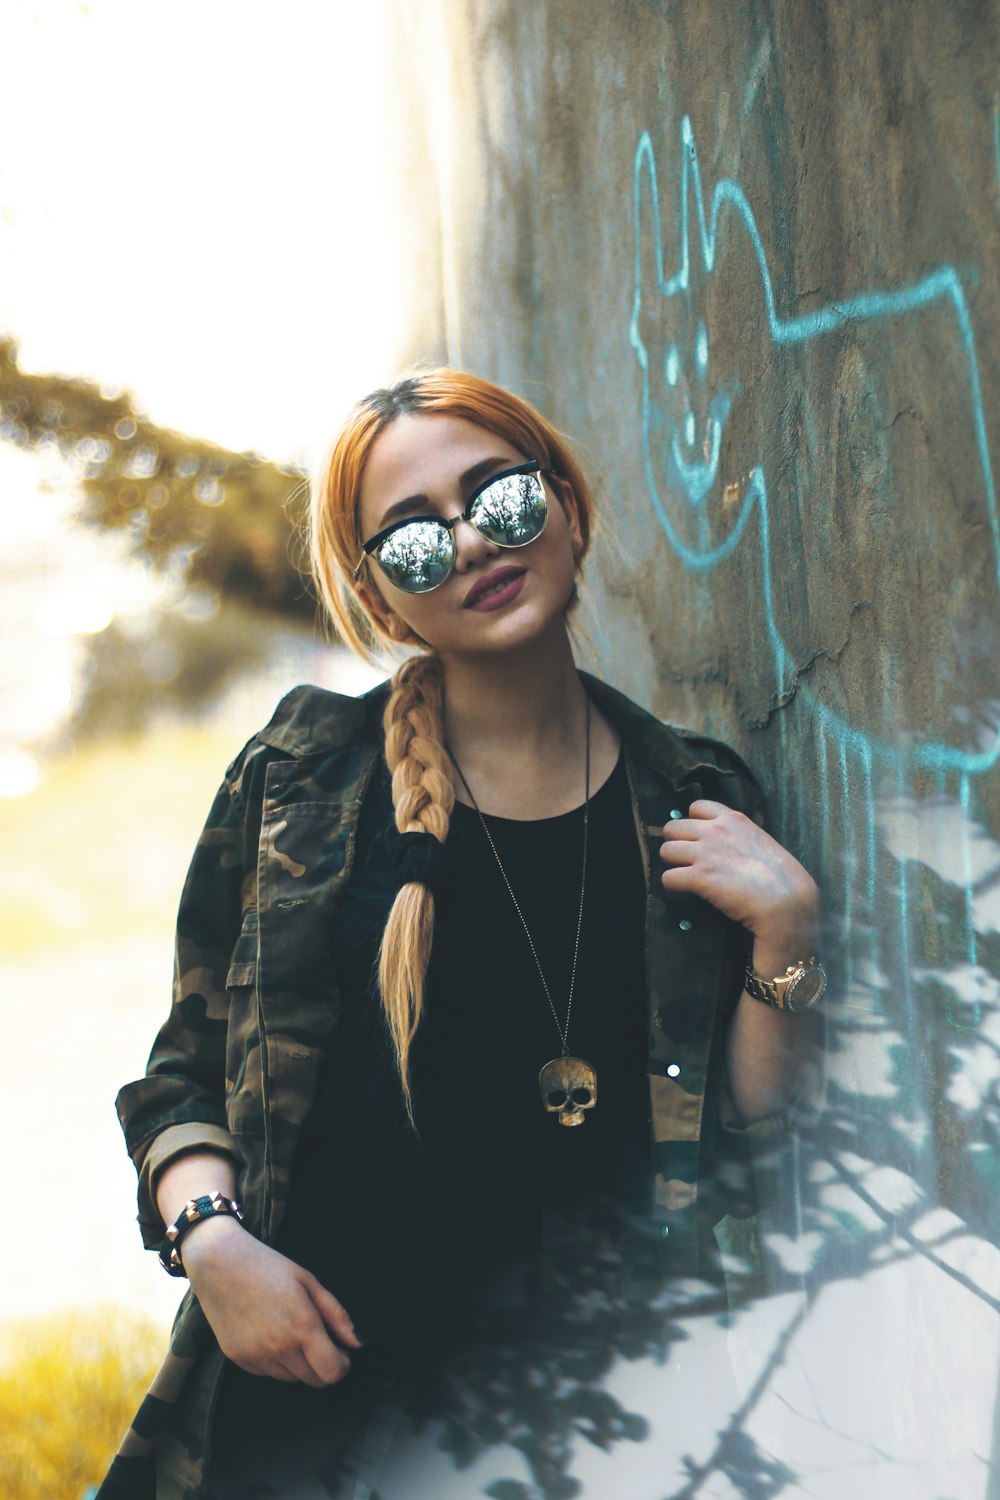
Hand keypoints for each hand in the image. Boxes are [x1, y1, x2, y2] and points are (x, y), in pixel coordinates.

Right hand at [182, 1217, 362, 1385]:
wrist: (220, 1263)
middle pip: (314, 1380)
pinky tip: (270, 1334)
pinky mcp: (238, 1360)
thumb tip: (358, 1343)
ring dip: (299, 1365)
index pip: (333, 1372)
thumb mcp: (309, 1281)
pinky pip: (268, 1373)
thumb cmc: (270, 1267)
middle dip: (324, 1366)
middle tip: (320, 1342)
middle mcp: (280, 1348)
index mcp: (302, 1326)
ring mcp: (257, 1356)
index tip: (342, 1352)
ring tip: (291, 1332)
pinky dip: (276, 1363)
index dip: (342, 1366)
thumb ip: (336, 1315)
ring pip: (291, 1378)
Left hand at [659, 799, 819, 947]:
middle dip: (676, 843)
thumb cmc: (783, 876)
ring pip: (666, 851)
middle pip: (673, 828)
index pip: (696, 806)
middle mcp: (714, 831)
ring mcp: (705, 853)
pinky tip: (685, 892)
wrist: (786, 900)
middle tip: (686, 860)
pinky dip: (673, 887)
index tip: (698, 839)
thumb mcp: (762, 841)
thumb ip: (742, 836)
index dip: (693, 823)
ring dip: (672, 865)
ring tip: (684, 877)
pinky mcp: (698, 877)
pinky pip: (668, 878)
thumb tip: (732, 844)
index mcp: (733, 819)